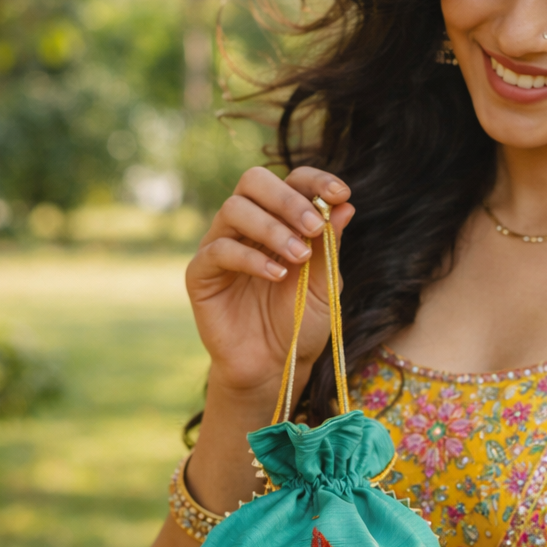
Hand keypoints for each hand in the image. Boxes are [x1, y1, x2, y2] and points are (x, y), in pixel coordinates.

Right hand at [185, 165, 353, 398]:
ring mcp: (220, 246)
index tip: (340, 194)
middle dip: (287, 199)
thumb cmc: (302, 323)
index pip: (292, 181)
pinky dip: (251, 258)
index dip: (314, 180)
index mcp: (281, 220)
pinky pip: (219, 250)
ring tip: (298, 256)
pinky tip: (277, 276)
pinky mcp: (201, 273)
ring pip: (234, 209)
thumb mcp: (325, 284)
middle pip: (254, 181)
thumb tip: (345, 205)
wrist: (276, 366)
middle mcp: (247, 226)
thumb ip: (330, 246)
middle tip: (314, 227)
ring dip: (271, 228)